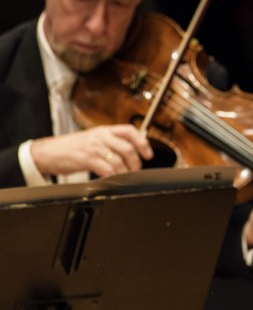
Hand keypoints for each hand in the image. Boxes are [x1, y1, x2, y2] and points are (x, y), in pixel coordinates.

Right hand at [30, 125, 152, 177]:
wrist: (48, 152)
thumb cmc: (72, 147)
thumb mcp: (93, 138)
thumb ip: (110, 142)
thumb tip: (131, 152)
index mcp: (104, 130)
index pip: (130, 131)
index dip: (142, 142)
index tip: (148, 154)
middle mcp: (100, 136)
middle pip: (128, 148)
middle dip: (136, 162)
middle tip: (136, 170)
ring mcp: (93, 147)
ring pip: (119, 160)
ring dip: (125, 171)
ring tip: (125, 176)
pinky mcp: (86, 159)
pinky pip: (106, 169)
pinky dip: (113, 176)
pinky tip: (112, 179)